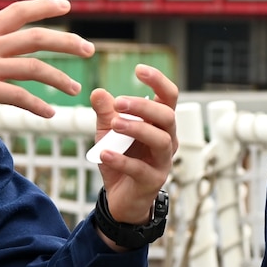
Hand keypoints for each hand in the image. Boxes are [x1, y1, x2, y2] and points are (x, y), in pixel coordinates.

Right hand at [0, 0, 92, 122]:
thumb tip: (0, 52)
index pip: (19, 10)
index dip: (45, 6)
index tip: (67, 5)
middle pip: (37, 37)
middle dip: (67, 41)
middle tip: (89, 49)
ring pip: (34, 67)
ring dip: (59, 79)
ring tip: (74, 88)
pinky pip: (19, 96)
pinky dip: (38, 106)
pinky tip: (49, 114)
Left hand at [90, 65, 179, 224]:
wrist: (120, 197)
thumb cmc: (120, 157)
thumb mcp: (107, 132)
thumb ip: (105, 113)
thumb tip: (99, 92)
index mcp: (159, 123)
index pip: (168, 97)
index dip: (158, 81)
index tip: (139, 70)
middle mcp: (167, 139)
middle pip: (167, 116)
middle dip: (144, 107)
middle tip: (119, 102)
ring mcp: (162, 161)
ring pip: (161, 140)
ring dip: (138, 129)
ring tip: (114, 125)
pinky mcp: (152, 181)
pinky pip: (140, 169)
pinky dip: (122, 160)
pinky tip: (104, 154)